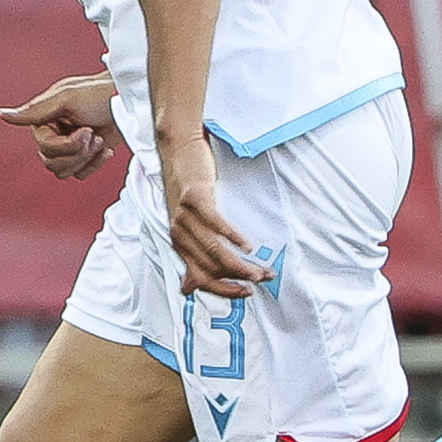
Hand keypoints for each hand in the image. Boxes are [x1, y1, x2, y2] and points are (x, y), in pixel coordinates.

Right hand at [0, 73, 121, 181]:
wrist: (130, 101)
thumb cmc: (99, 93)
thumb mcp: (66, 99)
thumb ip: (34, 111)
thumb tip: (2, 114)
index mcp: (44, 120)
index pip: (44, 147)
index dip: (66, 145)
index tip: (85, 130)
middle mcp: (53, 134)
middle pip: (51, 163)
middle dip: (77, 152)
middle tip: (93, 134)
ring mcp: (69, 148)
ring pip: (63, 172)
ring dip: (86, 159)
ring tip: (99, 140)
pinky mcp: (85, 157)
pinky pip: (81, 175)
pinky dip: (96, 165)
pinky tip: (106, 149)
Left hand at [159, 132, 266, 298]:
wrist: (178, 148)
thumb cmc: (186, 185)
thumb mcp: (185, 222)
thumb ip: (192, 252)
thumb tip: (189, 288)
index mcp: (178, 242)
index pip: (199, 279)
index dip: (223, 291)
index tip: (245, 293)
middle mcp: (179, 233)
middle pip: (210, 268)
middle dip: (240, 278)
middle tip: (263, 279)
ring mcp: (185, 216)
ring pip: (214, 251)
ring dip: (240, 264)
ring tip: (260, 269)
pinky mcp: (194, 198)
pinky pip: (215, 224)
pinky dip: (233, 237)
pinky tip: (248, 245)